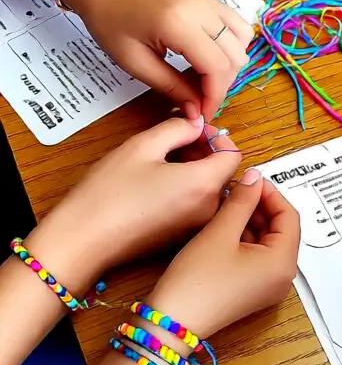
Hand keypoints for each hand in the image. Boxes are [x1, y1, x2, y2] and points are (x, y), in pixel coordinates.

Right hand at [27, 119, 241, 289]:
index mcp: (204, 185)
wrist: (85, 240)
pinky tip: (158, 183)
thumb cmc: (109, 194)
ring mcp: (196, 227)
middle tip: (176, 140)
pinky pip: (197, 206)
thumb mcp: (143, 146)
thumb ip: (177, 128)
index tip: (193, 130)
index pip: (233, 154)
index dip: (215, 137)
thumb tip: (195, 125)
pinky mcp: (182, 237)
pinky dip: (187, 190)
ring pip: (211, 189)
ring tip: (164, 160)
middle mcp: (208, 210)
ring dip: (196, 170)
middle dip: (205, 152)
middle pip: (223, 173)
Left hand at [65, 0, 254, 119]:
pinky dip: (231, 46)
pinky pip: (236, 24)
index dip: (215, 96)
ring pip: (242, 40)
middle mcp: (201, 7)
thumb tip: (196, 112)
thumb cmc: (110, 22)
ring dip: (229, 65)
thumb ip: (170, 87)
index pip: (217, 66)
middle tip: (199, 100)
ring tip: (205, 78)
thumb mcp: (134, 62)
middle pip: (234, 55)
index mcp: (178, 23)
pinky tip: (210, 57)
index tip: (202, 114)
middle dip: (222, 84)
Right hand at [149, 170, 299, 338]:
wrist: (172, 323)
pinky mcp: (252, 290)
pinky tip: (225, 223)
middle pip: (281, 229)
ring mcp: (268, 286)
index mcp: (283, 262)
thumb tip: (256, 176)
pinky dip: (245, 237)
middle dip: (260, 205)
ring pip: (268, 241)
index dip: (270, 192)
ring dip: (251, 219)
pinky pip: (257, 256)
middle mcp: (282, 277)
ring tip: (227, 202)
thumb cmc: (197, 278)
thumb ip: (242, 200)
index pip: (289, 216)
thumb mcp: (220, 232)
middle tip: (236, 187)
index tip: (248, 177)